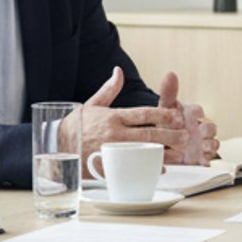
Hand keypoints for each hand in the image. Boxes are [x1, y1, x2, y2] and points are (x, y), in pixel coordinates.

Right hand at [65, 66, 188, 159]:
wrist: (56, 145)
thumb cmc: (76, 125)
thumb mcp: (92, 104)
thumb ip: (109, 89)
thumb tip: (118, 71)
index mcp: (113, 117)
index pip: (143, 114)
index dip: (163, 115)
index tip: (178, 116)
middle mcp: (114, 134)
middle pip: (148, 134)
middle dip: (170, 135)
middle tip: (186, 136)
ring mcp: (111, 151)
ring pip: (143, 153)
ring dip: (163, 153)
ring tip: (179, 153)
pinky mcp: (107, 166)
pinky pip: (131, 169)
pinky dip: (146, 169)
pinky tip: (160, 169)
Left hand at [158, 70, 218, 163]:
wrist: (162, 140)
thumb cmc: (167, 121)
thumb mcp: (165, 107)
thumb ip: (168, 92)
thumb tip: (170, 74)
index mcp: (193, 114)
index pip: (199, 111)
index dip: (197, 112)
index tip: (192, 114)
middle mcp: (200, 128)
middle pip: (211, 128)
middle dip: (207, 130)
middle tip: (200, 131)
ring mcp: (202, 143)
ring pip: (213, 143)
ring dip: (210, 145)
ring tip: (203, 147)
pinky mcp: (200, 157)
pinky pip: (208, 159)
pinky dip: (207, 160)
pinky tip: (204, 162)